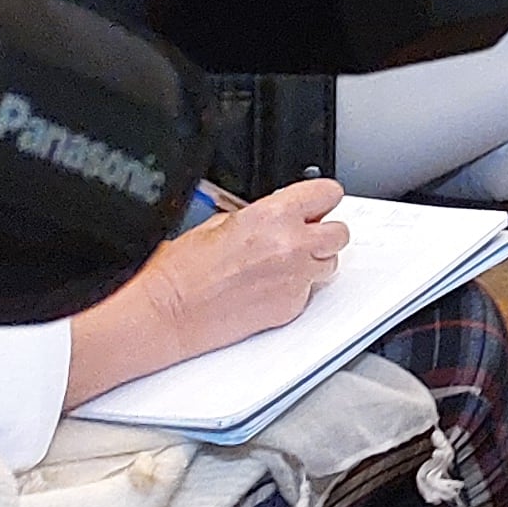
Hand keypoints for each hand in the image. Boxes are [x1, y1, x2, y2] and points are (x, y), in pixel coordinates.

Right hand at [140, 182, 349, 362]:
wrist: (167, 314)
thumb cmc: (181, 272)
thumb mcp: (219, 223)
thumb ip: (263, 216)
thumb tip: (280, 215)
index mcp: (274, 216)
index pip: (328, 193)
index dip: (321, 200)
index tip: (315, 205)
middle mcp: (293, 246)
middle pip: (340, 232)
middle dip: (323, 233)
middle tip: (301, 237)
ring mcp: (296, 278)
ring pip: (330, 263)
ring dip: (313, 261)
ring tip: (280, 265)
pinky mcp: (292, 307)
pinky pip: (310, 292)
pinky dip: (295, 288)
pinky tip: (267, 288)